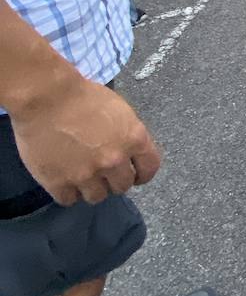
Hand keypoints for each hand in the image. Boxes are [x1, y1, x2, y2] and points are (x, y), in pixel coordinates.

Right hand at [10, 74, 161, 205]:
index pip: (149, 169)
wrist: (46, 97)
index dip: (142, 174)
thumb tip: (127, 152)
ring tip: (81, 176)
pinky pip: (69, 199)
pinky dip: (67, 192)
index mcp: (133, 139)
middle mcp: (114, 161)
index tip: (135, 175)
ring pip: (97, 197)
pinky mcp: (59, 183)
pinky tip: (63, 180)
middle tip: (102, 172)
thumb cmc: (82, 96)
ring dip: (91, 188)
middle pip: (122, 187)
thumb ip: (127, 134)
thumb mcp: (119, 110)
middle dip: (114, 180)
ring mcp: (87, 174)